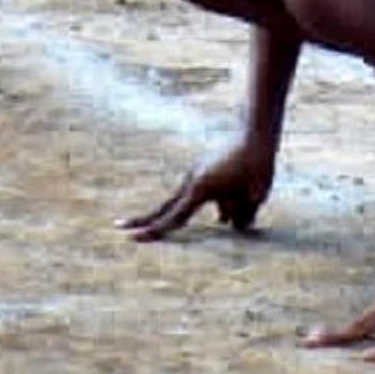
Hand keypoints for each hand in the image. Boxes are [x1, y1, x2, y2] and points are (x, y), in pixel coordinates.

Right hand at [121, 138, 276, 241]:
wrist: (255, 134)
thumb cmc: (255, 168)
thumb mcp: (251, 199)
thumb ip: (238, 217)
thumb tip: (227, 223)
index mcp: (199, 191)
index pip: (173, 218)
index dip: (154, 232)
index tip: (133, 239)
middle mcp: (192, 181)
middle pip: (164, 207)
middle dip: (144, 220)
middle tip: (119, 227)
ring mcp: (196, 173)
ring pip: (191, 199)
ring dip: (205, 206)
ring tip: (238, 192)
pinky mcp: (204, 168)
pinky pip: (203, 190)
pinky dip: (216, 200)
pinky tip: (239, 190)